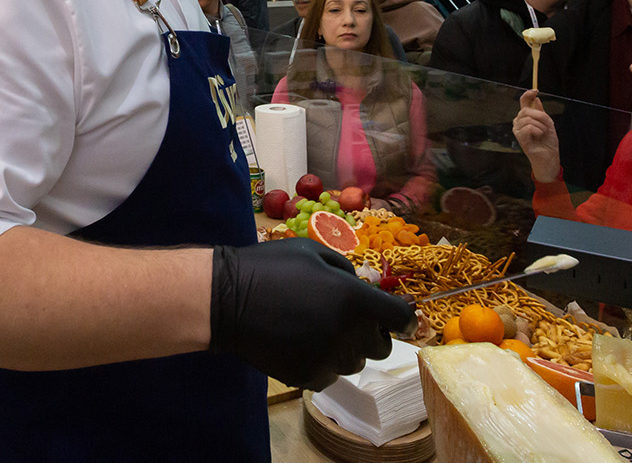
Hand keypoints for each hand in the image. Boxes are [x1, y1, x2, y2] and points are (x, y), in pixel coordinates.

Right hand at [209, 239, 413, 390]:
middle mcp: (348, 334)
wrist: (226, 300)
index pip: (400, 319)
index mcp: (354, 300)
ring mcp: (328, 360)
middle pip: (380, 347)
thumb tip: (364, 290)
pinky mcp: (308, 377)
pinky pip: (329, 374)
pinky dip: (322, 362)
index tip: (403, 321)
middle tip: (347, 318)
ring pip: (354, 362)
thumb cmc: (270, 267)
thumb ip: (347, 272)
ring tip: (317, 329)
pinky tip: (300, 344)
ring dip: (346, 348)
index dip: (405, 320)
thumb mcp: (313, 252)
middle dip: (371, 333)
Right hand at [513, 89, 560, 183]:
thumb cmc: (548, 142)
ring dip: (541, 125)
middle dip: (541, 116)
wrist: (549, 158)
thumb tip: (536, 99)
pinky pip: (529, 127)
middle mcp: (519, 122)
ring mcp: (518, 130)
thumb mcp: (548, 124)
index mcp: (525, 118)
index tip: (535, 90)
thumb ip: (541, 112)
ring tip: (543, 133)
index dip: (528, 94)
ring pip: (528, 118)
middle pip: (526, 110)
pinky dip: (538, 131)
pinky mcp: (519, 138)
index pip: (523, 102)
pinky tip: (539, 136)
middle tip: (547, 126)